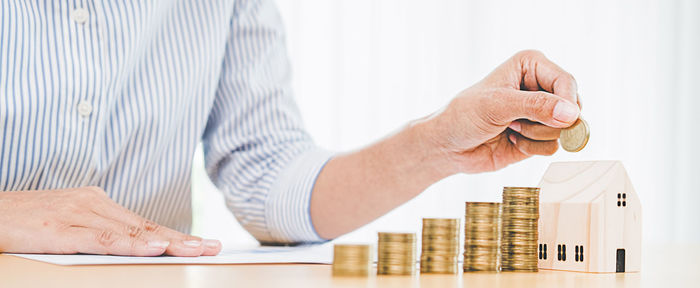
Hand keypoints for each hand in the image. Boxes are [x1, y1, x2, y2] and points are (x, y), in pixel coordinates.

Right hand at [0, 187, 221, 255]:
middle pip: (146, 227)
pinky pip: (101, 239)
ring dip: (167, 242)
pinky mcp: (59, 229)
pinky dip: (129, 244)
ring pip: (131, 232)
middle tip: (214, 248)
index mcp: (96, 202)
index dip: (176, 235)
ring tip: (195, 250)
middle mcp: (92, 203)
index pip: (144, 224)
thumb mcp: (66, 226)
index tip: (204, 243)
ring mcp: (77, 214)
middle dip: (182, 239)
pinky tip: (152, 248)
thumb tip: (130, 245)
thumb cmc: (23, 221)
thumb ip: (97, 233)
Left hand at [422, 50, 580, 172]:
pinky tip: (511, 140)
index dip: (567, 102)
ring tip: (508, 128)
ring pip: (564, 130)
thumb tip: (572, 113)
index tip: (558, 119)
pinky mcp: (539, 137)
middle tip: (514, 121)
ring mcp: (540, 113)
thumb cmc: (464, 116)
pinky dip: (531, 148)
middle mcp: (540, 86)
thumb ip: (536, 106)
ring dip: (534, 135)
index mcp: (531, 66)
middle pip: (572, 107)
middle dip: (545, 121)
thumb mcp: (497, 105)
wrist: (447, 145)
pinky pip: (553, 147)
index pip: (567, 81)